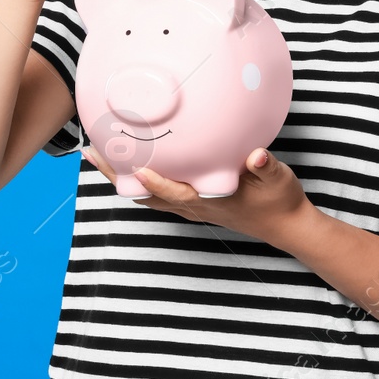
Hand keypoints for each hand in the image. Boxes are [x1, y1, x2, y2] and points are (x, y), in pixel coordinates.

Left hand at [79, 144, 313, 248]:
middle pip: (146, 194)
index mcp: (211, 200)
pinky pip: (158, 195)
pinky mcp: (195, 205)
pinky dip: (139, 182)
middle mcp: (195, 206)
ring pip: (148, 196)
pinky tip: (131, 168)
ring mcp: (193, 207)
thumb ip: (266, 166)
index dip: (155, 183)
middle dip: (118, 175)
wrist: (286, 225)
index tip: (135, 169)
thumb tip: (257, 154)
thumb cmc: (279, 200)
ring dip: (122, 178)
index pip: (176, 192)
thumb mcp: (278, 179)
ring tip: (98, 156)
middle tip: (92, 153)